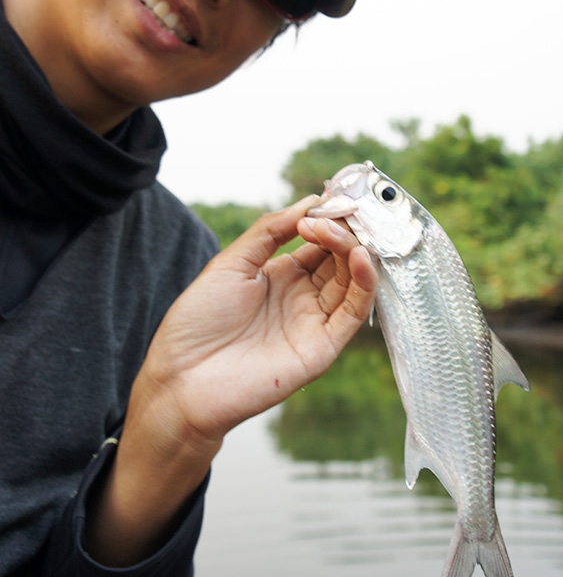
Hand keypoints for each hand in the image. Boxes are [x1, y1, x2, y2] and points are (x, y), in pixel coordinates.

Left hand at [139, 194, 375, 441]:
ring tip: (339, 230)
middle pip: (340, 258)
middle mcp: (303, 298)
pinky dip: (365, 284)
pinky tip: (359, 257)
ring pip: (352, 280)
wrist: (182, 379)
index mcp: (281, 276)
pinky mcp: (322, 347)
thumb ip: (271, 231)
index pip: (321, 242)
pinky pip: (353, 313)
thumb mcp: (232, 263)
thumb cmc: (197, 322)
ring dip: (352, 250)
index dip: (329, 219)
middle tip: (339, 211)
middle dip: (344, 230)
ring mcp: (314, 322)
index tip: (333, 197)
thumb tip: (310, 201)